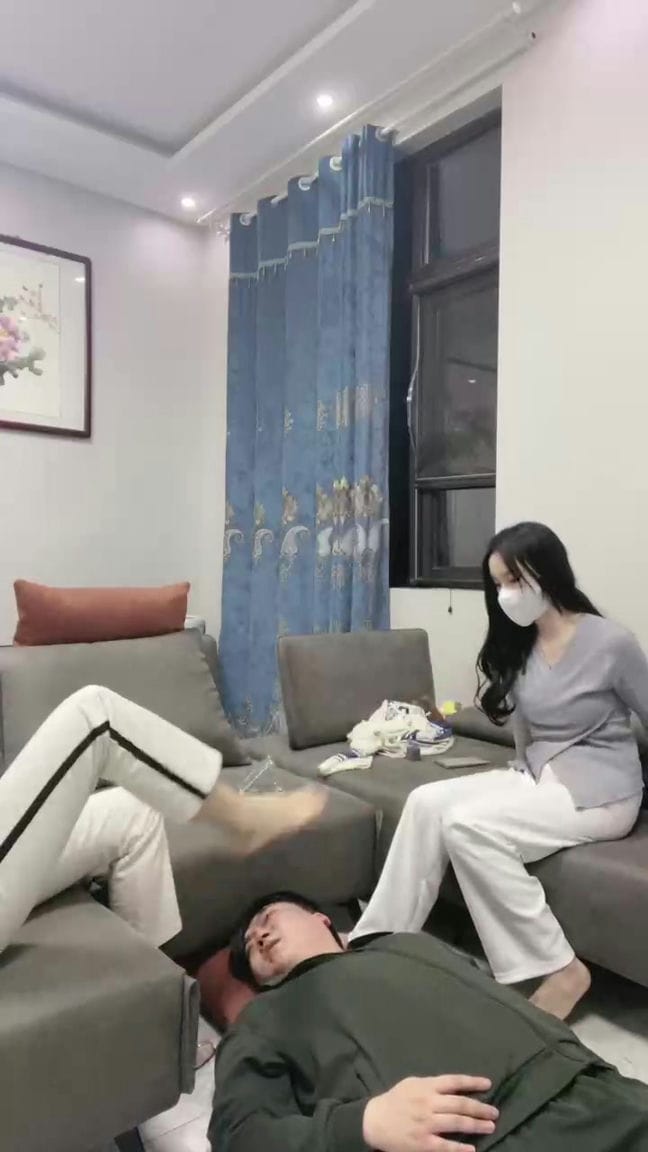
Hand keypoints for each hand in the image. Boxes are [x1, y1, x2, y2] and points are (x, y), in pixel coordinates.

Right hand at [362, 1075, 497, 1151]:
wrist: (374, 1121)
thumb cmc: (395, 1100)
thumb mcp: (412, 1084)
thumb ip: (432, 1085)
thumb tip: (455, 1086)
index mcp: (426, 1087)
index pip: (453, 1082)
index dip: (472, 1082)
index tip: (488, 1084)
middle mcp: (428, 1103)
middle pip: (459, 1104)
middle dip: (480, 1108)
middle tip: (495, 1112)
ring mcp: (426, 1124)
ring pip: (456, 1123)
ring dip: (475, 1125)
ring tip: (489, 1126)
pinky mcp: (422, 1143)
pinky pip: (445, 1146)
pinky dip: (459, 1148)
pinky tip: (472, 1149)